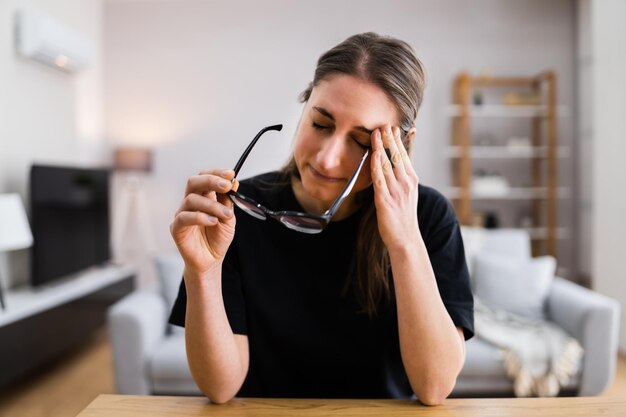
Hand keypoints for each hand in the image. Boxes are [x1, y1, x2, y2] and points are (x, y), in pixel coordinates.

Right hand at [170, 169, 238, 277]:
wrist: (211, 261)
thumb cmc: (217, 238)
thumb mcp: (228, 218)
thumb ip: (229, 201)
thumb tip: (234, 182)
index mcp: (204, 197)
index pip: (205, 177)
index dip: (216, 173)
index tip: (230, 174)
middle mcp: (191, 203)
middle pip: (194, 182)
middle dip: (211, 180)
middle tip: (226, 186)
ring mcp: (182, 214)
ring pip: (191, 199)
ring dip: (212, 205)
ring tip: (226, 215)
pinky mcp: (176, 228)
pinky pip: (184, 217)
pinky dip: (200, 217)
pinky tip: (213, 222)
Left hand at [370, 125, 418, 250]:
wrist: (406, 239)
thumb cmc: (403, 217)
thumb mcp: (407, 193)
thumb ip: (400, 178)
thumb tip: (394, 163)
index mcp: (411, 180)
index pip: (404, 155)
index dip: (397, 140)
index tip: (392, 128)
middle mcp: (405, 183)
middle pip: (397, 156)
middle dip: (389, 139)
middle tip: (383, 124)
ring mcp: (396, 191)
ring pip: (387, 164)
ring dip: (381, 147)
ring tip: (376, 133)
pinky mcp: (385, 200)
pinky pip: (379, 179)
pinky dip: (376, 165)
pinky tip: (372, 154)